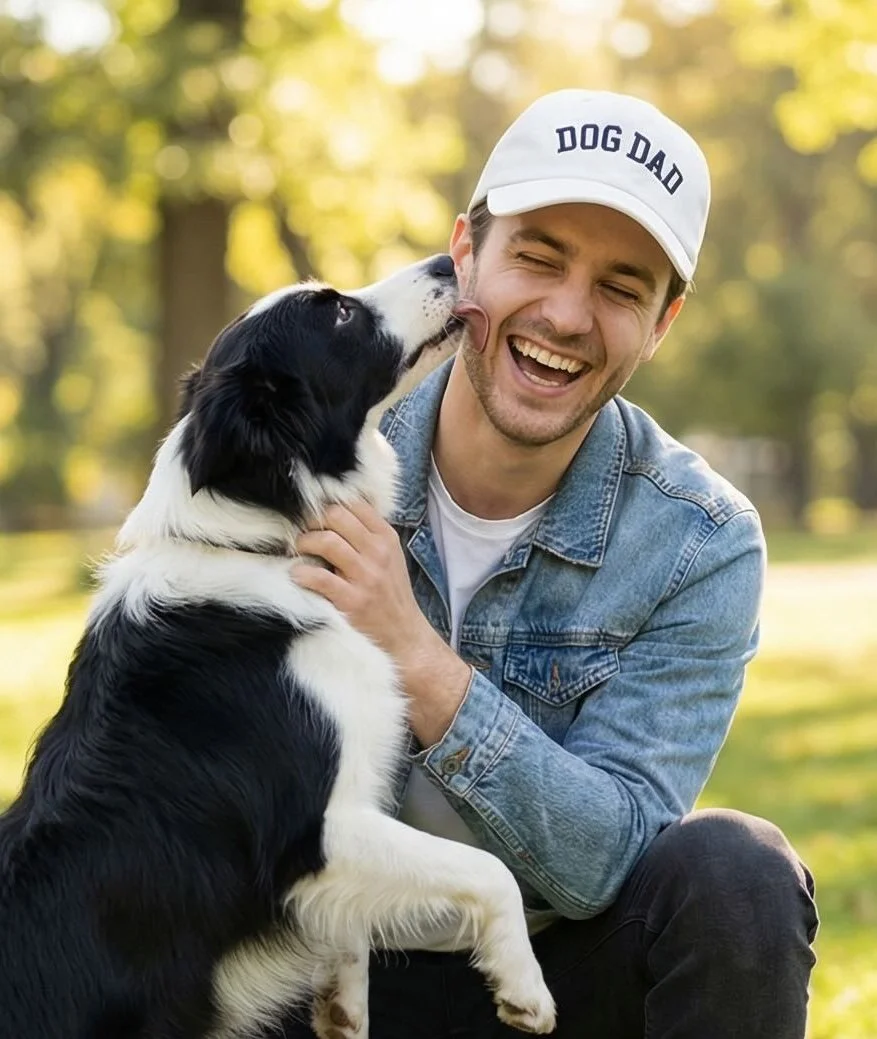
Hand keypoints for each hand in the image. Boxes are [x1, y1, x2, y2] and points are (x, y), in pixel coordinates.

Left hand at [291, 502, 470, 744]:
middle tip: (301, 532)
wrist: (405, 637)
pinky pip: (318, 578)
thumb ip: (368, 534)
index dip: (327, 505)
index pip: (353, 503)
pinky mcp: (351, 600)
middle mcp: (378, 552)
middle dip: (312, 521)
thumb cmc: (391, 596)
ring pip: (327, 540)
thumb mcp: (389, 557)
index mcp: (386, 537)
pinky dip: (301, 573)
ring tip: (297, 551)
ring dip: (303, 542)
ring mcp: (366, 576)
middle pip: (336, 515)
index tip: (315, 516)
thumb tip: (332, 510)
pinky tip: (298, 576)